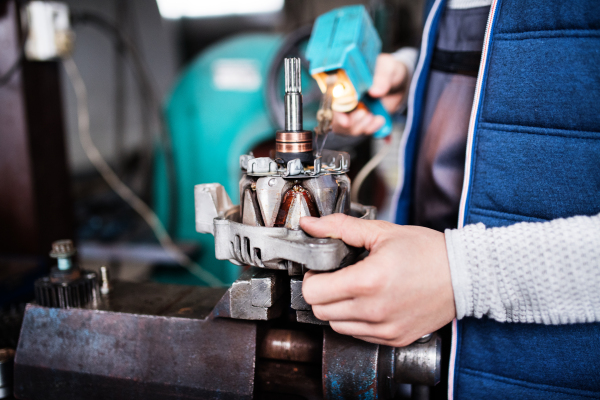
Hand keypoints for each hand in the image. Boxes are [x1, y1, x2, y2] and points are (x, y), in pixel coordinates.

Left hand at [300, 214, 455, 346]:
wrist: (465, 275)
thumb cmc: (428, 252)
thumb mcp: (382, 232)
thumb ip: (340, 228)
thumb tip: (310, 225)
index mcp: (368, 281)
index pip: (313, 292)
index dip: (312, 277)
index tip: (322, 269)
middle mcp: (374, 310)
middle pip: (320, 312)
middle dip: (321, 292)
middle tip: (336, 277)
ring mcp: (385, 329)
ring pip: (336, 327)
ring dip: (337, 309)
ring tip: (354, 290)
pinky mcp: (394, 339)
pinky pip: (358, 335)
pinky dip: (355, 321)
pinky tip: (369, 302)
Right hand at [332, 53, 409, 135]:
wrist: (398, 82)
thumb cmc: (388, 70)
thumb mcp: (387, 68)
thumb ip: (382, 78)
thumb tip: (375, 92)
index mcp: (345, 84)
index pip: (333, 101)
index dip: (337, 114)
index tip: (346, 122)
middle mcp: (346, 100)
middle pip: (338, 120)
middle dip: (352, 123)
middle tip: (365, 115)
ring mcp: (354, 112)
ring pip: (349, 128)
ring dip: (362, 127)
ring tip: (375, 118)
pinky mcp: (364, 121)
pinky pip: (363, 131)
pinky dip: (372, 129)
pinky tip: (380, 120)